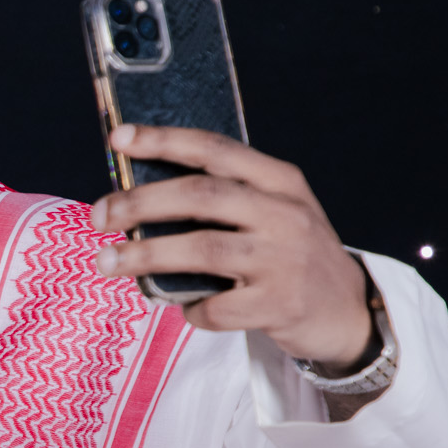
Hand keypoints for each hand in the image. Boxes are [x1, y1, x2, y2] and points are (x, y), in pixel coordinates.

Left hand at [90, 124, 374, 367]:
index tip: (119, 137)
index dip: (164, 140)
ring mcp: (285, 260)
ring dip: (145, 255)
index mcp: (280, 181)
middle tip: (99, 214)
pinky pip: (217, 306)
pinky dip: (191, 309)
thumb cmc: (289, 255)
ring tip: (106, 261)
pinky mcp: (280, 305)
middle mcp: (285, 214)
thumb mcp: (272, 212)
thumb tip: (136, 194)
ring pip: (202, 249)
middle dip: (140, 202)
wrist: (348, 310)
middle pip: (201, 196)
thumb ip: (224, 199)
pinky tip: (184, 308)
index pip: (215, 149)